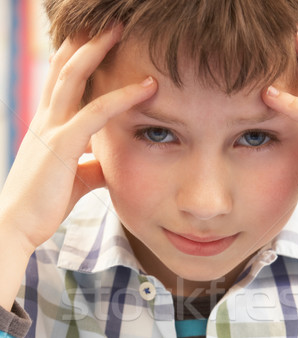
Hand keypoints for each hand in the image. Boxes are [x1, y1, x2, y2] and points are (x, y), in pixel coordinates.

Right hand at [0, 27, 156, 255]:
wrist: (16, 225)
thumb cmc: (42, 204)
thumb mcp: (72, 179)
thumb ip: (90, 166)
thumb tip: (108, 164)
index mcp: (46, 125)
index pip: (61, 80)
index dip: (78, 56)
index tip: (99, 40)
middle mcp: (46, 118)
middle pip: (64, 65)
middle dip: (87, 39)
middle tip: (112, 21)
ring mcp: (51, 128)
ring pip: (73, 75)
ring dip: (98, 49)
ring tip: (122, 28)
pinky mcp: (61, 145)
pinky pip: (95, 113)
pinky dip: (123, 97)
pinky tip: (147, 86)